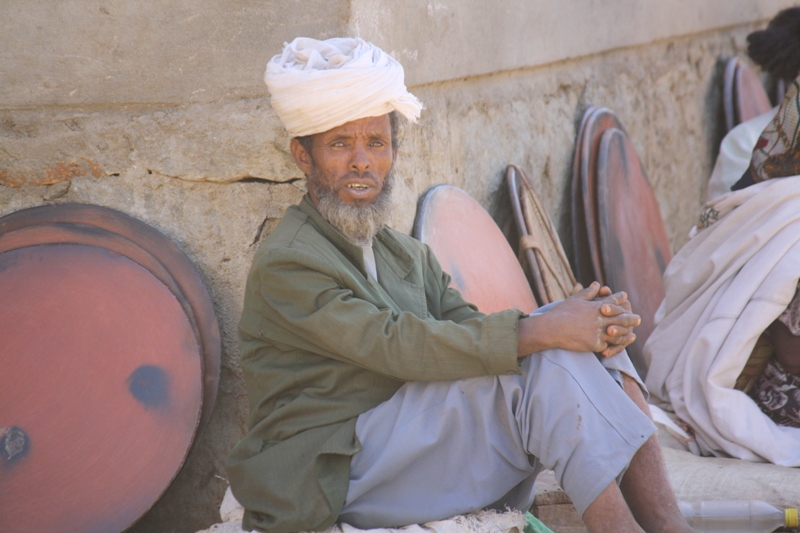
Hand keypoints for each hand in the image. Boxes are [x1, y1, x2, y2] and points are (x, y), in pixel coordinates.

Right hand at [517, 282, 640, 356]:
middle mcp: (600, 319)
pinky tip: (617, 346)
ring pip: (617, 334)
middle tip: (638, 319)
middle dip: (631, 318)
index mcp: (596, 307)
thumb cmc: (561, 312)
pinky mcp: (594, 344)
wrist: (552, 329)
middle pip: (621, 318)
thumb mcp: (575, 299)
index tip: (625, 297)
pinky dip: (612, 346)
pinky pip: (607, 346)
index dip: (620, 298)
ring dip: (626, 334)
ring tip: (632, 334)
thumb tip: (597, 284)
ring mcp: (598, 332)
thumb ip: (588, 292)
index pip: (613, 301)